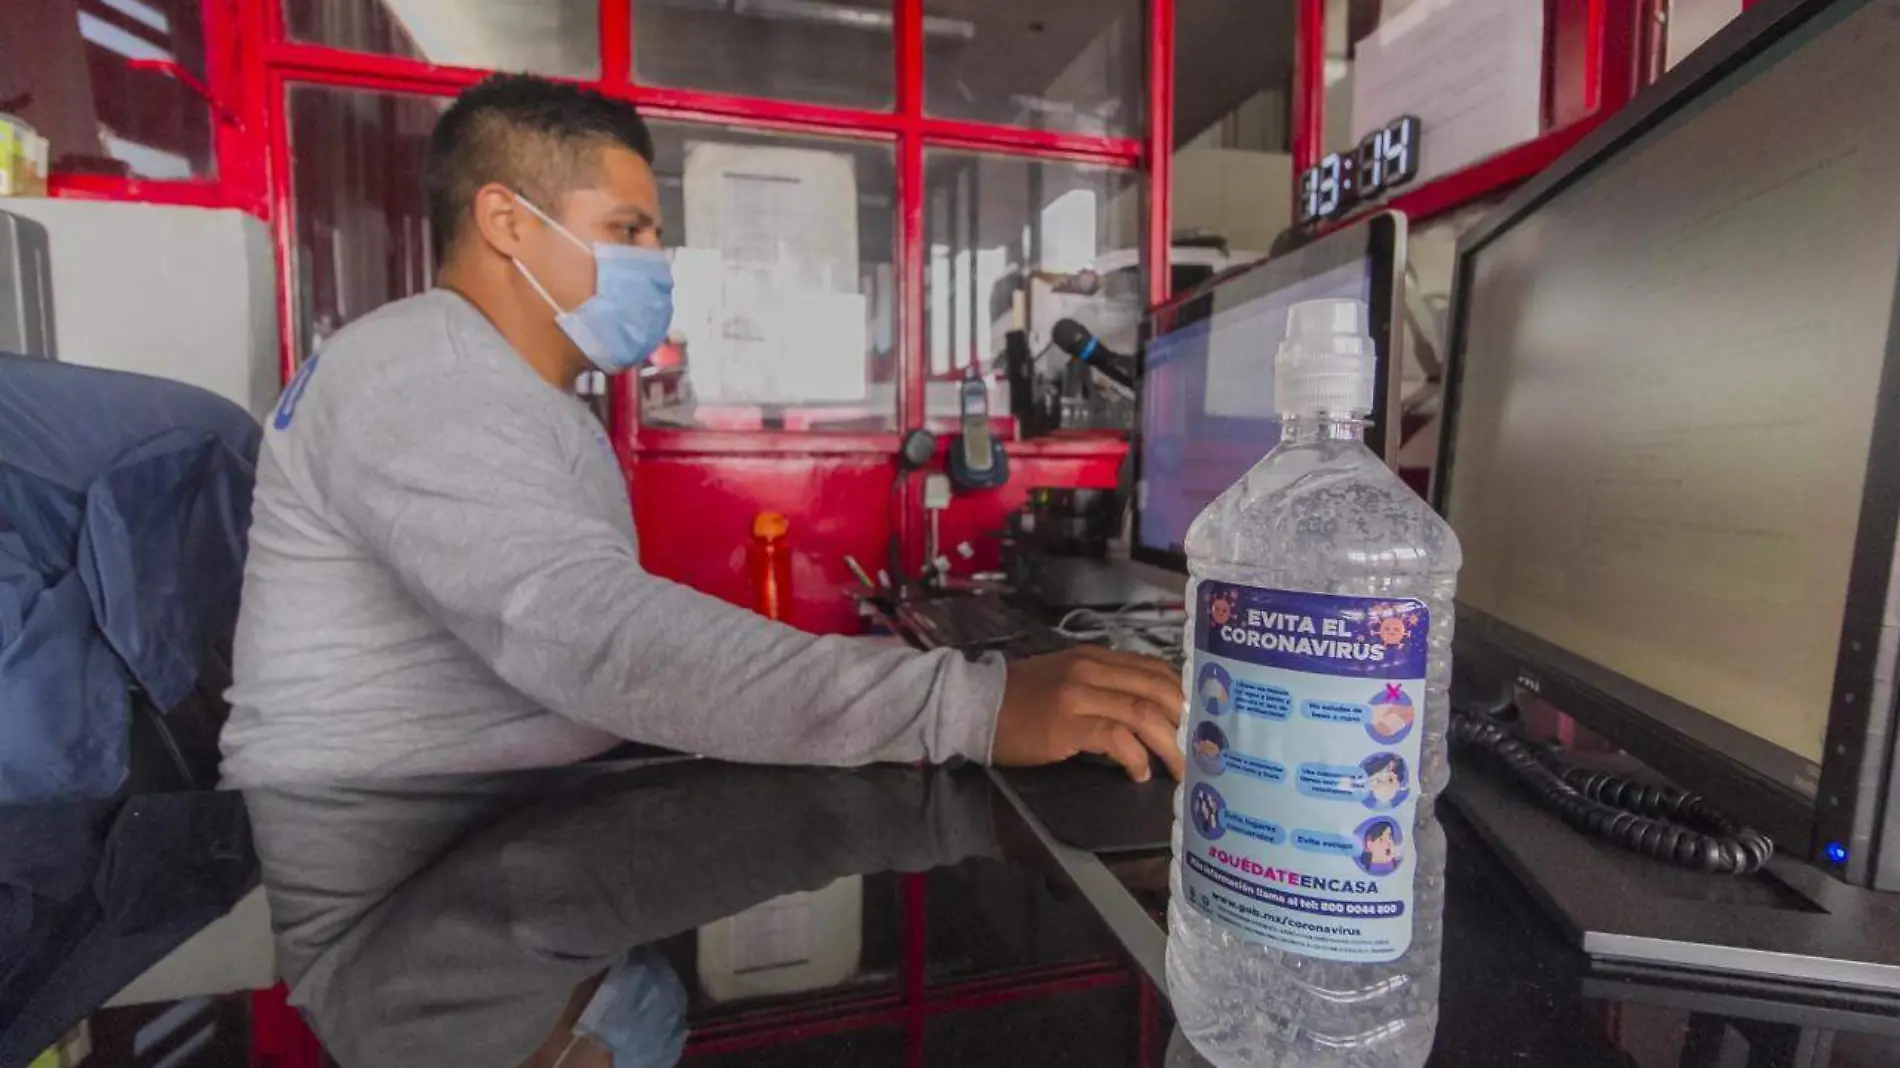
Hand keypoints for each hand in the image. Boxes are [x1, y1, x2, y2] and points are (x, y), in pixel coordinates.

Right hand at [991, 646, 1184, 781]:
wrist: (976, 704)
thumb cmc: (1021, 699)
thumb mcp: (1067, 678)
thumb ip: (1103, 685)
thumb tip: (1144, 711)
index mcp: (1096, 657)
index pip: (1154, 668)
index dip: (1182, 695)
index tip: (1197, 722)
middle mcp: (1092, 670)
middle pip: (1156, 689)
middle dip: (1184, 723)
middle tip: (1198, 752)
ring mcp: (1079, 695)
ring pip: (1142, 713)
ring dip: (1168, 745)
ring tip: (1179, 771)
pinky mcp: (1067, 724)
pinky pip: (1115, 737)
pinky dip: (1135, 757)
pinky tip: (1139, 773)